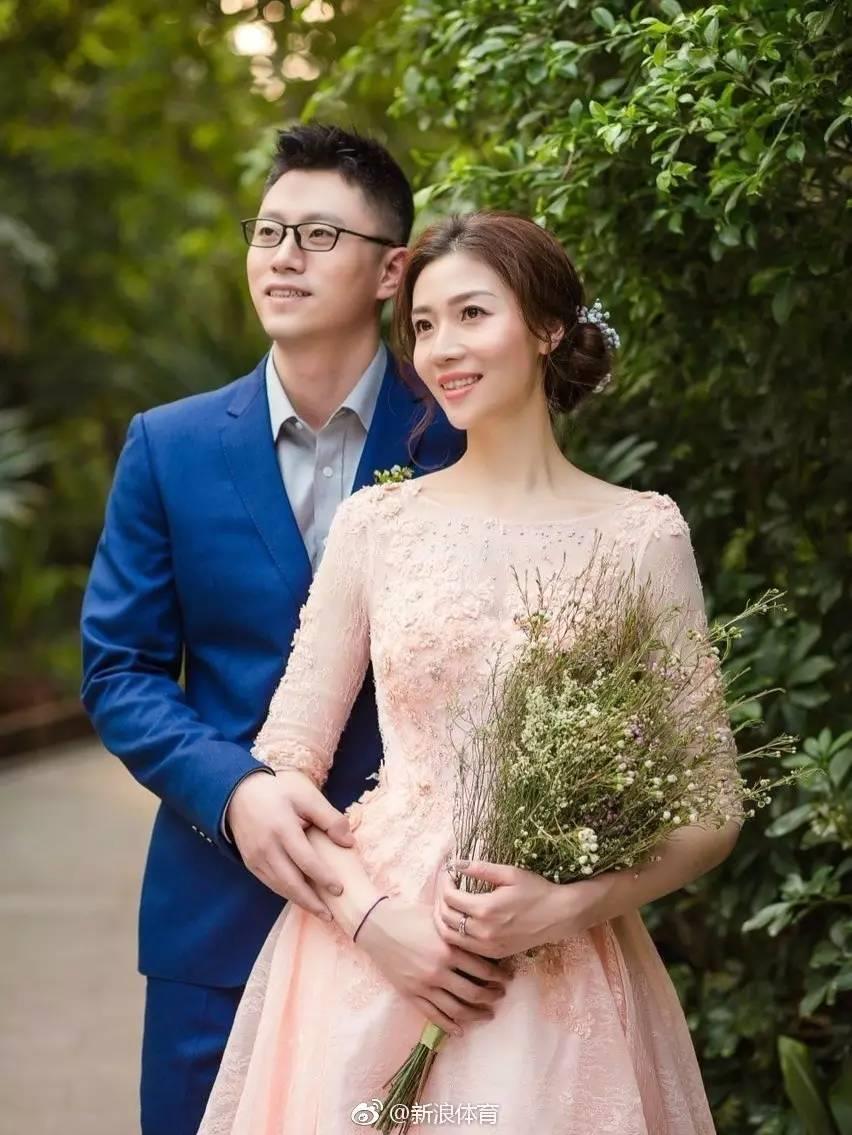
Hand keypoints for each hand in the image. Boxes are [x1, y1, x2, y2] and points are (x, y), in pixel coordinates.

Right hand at [227, 769, 353, 918]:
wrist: (239, 793)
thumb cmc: (278, 792)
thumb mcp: (306, 796)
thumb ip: (329, 819)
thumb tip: (349, 843)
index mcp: (283, 829)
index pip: (306, 861)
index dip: (323, 877)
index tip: (340, 889)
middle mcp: (267, 847)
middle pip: (291, 882)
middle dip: (311, 902)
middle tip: (330, 915)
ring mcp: (256, 857)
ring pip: (279, 887)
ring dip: (299, 901)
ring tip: (319, 911)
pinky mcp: (250, 862)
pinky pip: (270, 883)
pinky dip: (286, 892)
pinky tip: (300, 897)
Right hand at [356, 896, 510, 1035]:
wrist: (376, 925)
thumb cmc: (409, 916)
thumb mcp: (439, 918)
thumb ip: (459, 930)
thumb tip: (483, 935)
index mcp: (448, 948)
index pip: (483, 968)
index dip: (499, 975)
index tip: (508, 977)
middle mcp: (438, 970)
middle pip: (474, 992)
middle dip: (492, 996)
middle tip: (501, 994)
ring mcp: (424, 985)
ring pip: (457, 1009)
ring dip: (476, 1014)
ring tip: (488, 1014)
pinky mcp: (411, 994)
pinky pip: (434, 1015)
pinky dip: (449, 1025)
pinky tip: (461, 1030)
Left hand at [433, 860, 571, 957]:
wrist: (559, 916)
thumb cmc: (536, 890)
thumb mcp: (510, 874)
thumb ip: (481, 869)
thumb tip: (456, 863)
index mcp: (486, 908)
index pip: (450, 897)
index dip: (444, 883)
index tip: (448, 873)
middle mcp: (483, 930)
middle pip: (445, 918)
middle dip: (440, 901)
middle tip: (444, 888)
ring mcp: (488, 946)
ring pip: (450, 937)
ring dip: (443, 920)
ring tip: (448, 904)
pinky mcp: (494, 953)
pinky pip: (464, 947)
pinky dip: (455, 934)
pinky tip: (460, 921)